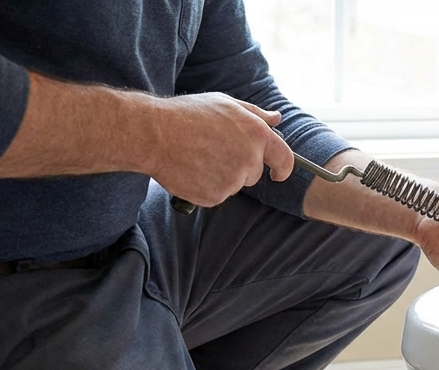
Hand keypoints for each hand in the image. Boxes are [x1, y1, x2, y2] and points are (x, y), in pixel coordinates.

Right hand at [140, 93, 294, 206]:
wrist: (154, 134)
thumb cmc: (187, 115)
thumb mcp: (225, 104)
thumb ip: (255, 114)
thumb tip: (275, 119)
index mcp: (256, 134)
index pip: (284, 158)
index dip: (283, 168)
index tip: (278, 173)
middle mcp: (249, 159)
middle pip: (254, 174)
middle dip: (239, 166)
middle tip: (212, 150)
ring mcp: (232, 181)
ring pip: (234, 185)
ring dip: (221, 176)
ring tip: (198, 156)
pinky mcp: (215, 196)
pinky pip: (217, 196)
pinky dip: (206, 187)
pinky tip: (191, 169)